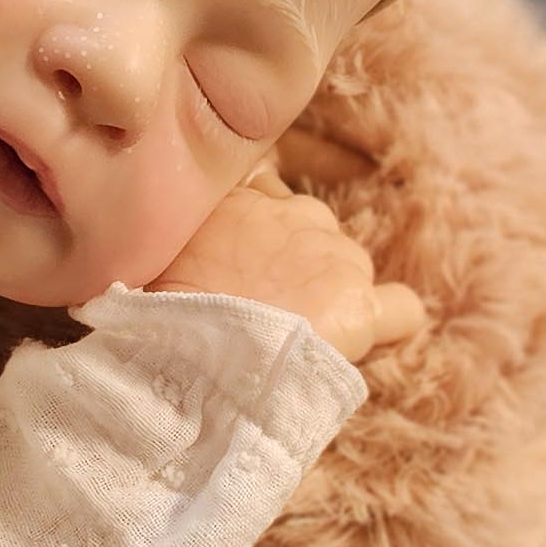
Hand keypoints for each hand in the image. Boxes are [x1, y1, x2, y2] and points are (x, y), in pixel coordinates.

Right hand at [144, 168, 426, 362]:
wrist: (186, 354)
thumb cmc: (150, 309)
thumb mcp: (143, 249)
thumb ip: (165, 232)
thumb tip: (144, 231)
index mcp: (241, 197)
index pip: (265, 193)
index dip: (252, 234)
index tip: (233, 265)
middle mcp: (296, 212)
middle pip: (309, 231)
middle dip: (291, 266)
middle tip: (256, 311)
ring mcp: (334, 257)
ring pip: (348, 269)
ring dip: (329, 297)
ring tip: (294, 340)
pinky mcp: (360, 307)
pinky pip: (402, 310)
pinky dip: (391, 324)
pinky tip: (367, 344)